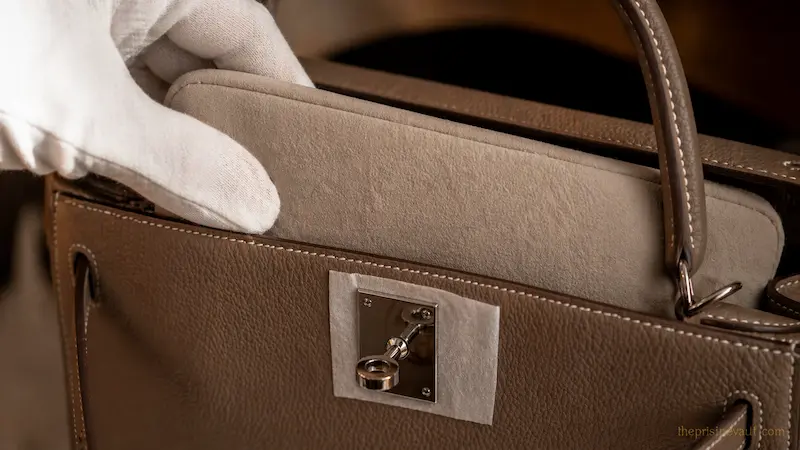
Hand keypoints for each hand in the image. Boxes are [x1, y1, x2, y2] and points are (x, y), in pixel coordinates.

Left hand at [0, 0, 312, 232]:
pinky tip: (152, 196)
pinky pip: (113, 115)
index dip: (285, 93)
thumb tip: (255, 205)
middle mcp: (120, 4)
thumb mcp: (79, 112)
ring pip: (159, 97)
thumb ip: (176, 161)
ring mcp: (81, 36)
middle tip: (265, 191)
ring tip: (215, 204)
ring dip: (178, 152)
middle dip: (231, 132)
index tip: (314, 149)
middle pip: (205, 68)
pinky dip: (130, 156)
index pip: (248, 33)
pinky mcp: (49, 74)